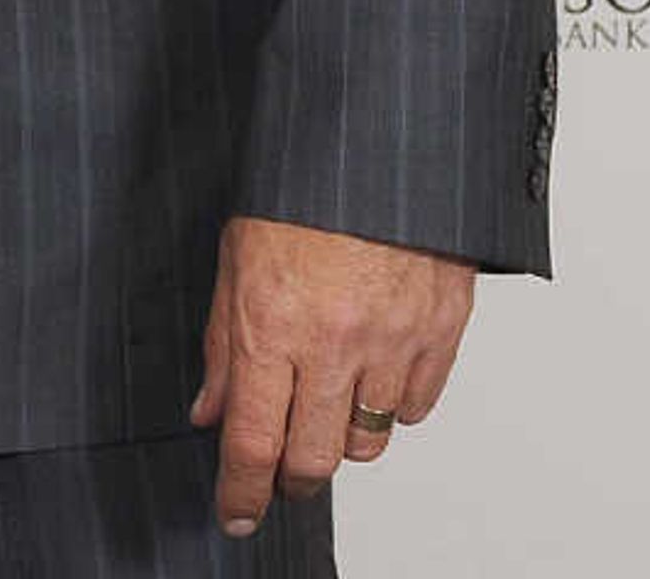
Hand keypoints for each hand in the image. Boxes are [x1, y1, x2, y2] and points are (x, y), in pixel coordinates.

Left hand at [189, 213, 473, 539]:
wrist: (376, 136)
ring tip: (326, 403)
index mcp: (272, 322)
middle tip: (281, 472)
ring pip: (367, 443)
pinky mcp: (441, 332)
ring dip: (341, 439)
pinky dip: (390, 406)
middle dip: (290, 479)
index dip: (241, 491)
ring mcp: (393, 341)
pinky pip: (414, 409)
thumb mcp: (235, 256)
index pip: (252, 441)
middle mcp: (333, 342)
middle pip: (312, 459)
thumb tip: (209, 412)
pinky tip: (372, 372)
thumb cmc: (298, 188)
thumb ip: (222, 344)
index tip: (235, 513)